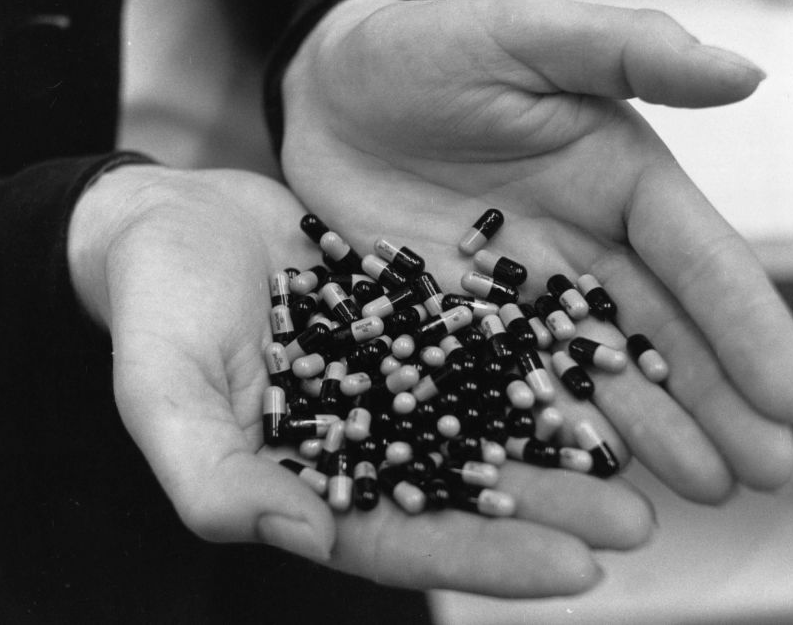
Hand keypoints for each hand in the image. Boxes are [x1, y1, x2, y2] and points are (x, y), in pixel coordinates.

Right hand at [65, 165, 653, 597]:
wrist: (169, 220)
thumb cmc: (154, 312)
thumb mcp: (165, 396)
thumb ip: (215, 476)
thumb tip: (300, 537)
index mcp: (310, 485)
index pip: (405, 541)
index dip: (486, 559)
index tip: (578, 572)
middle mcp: (367, 442)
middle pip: (467, 491)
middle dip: (550, 512)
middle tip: (636, 522)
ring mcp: (395, 379)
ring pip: (487, 419)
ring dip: (558, 440)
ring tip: (638, 456)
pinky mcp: (413, 316)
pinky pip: (482, 341)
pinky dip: (533, 356)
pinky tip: (591, 359)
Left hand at [279, 0, 792, 503]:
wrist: (330, 97)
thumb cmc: (425, 51)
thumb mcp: (524, 38)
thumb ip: (625, 52)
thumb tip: (743, 72)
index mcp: (620, 179)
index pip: (698, 258)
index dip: (746, 326)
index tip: (789, 396)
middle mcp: (585, 246)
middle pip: (663, 331)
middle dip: (719, 401)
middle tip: (768, 473)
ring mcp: (524, 294)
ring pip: (599, 372)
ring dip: (654, 431)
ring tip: (707, 491)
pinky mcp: (462, 325)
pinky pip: (515, 384)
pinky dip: (554, 428)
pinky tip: (592, 476)